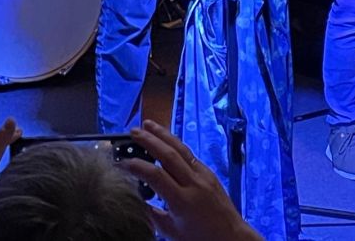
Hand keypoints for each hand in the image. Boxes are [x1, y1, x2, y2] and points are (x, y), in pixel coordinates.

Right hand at [125, 120, 261, 240]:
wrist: (230, 235)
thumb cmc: (200, 238)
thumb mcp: (172, 231)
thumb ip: (153, 215)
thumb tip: (136, 201)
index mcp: (182, 201)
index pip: (156, 176)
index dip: (138, 166)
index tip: (123, 162)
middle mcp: (193, 183)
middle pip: (169, 155)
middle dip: (150, 141)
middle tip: (133, 131)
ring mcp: (203, 175)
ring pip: (181, 149)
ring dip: (163, 134)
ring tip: (149, 124)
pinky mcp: (208, 172)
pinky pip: (189, 154)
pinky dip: (175, 145)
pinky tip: (166, 139)